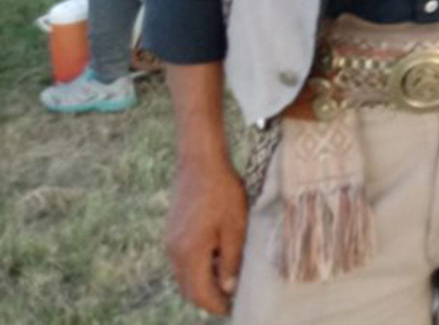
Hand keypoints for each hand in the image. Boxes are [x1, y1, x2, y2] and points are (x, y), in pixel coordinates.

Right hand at [166, 155, 247, 314]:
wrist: (200, 161)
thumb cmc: (223, 191)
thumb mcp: (235, 226)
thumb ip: (231, 260)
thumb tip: (228, 288)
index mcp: (190, 253)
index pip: (199, 293)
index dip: (215, 305)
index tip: (232, 309)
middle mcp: (174, 252)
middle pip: (188, 288)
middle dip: (208, 298)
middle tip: (230, 300)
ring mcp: (171, 242)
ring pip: (184, 275)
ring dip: (202, 283)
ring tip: (226, 282)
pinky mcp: (173, 232)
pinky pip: (182, 261)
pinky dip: (197, 268)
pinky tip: (216, 260)